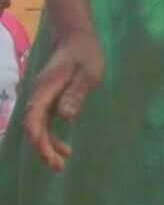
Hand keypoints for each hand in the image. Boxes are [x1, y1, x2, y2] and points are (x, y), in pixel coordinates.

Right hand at [22, 29, 103, 169]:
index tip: (49, 155)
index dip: (38, 138)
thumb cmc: (85, 54)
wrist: (76, 39)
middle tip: (58, 166)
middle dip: (43, 148)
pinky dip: (51, 135)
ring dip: (47, 144)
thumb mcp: (88, 72)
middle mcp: (39, 95)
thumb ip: (76, 93)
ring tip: (63, 161)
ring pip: (38, 126)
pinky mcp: (48, 100)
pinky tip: (64, 147)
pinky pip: (45, 121)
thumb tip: (65, 117)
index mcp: (46, 88)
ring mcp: (42, 98)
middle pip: (33, 126)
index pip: (34, 118)